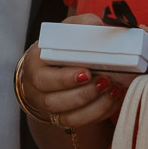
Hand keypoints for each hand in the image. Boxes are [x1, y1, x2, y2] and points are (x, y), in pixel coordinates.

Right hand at [21, 14, 123, 132]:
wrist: (57, 65)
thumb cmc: (63, 46)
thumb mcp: (69, 29)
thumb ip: (84, 25)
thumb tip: (99, 26)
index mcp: (34, 65)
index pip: (42, 78)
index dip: (64, 79)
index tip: (87, 72)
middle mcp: (36, 90)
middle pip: (53, 101)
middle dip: (83, 94)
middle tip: (105, 81)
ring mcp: (49, 108)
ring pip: (67, 117)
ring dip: (93, 106)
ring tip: (113, 90)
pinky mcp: (64, 118)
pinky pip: (80, 123)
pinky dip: (99, 113)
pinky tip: (113, 99)